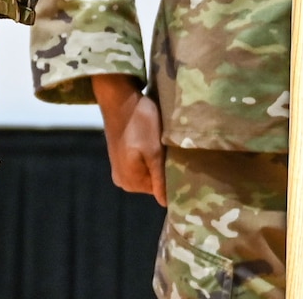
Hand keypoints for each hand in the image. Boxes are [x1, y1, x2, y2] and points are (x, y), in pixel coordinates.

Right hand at [93, 74, 165, 204]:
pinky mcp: (120, 156)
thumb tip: (166, 204)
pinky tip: (154, 142)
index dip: (173, 178)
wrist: (120, 97)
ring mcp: (119, 168)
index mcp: (130, 182)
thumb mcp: (154, 151)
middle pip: (153, 182)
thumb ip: (160, 179)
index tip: (182, 164)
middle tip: (173, 151)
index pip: (160, 191)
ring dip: (157, 162)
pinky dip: (149, 156)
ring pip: (148, 172)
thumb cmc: (139, 122)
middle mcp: (122, 181)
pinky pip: (140, 164)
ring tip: (164, 146)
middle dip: (164, 169)